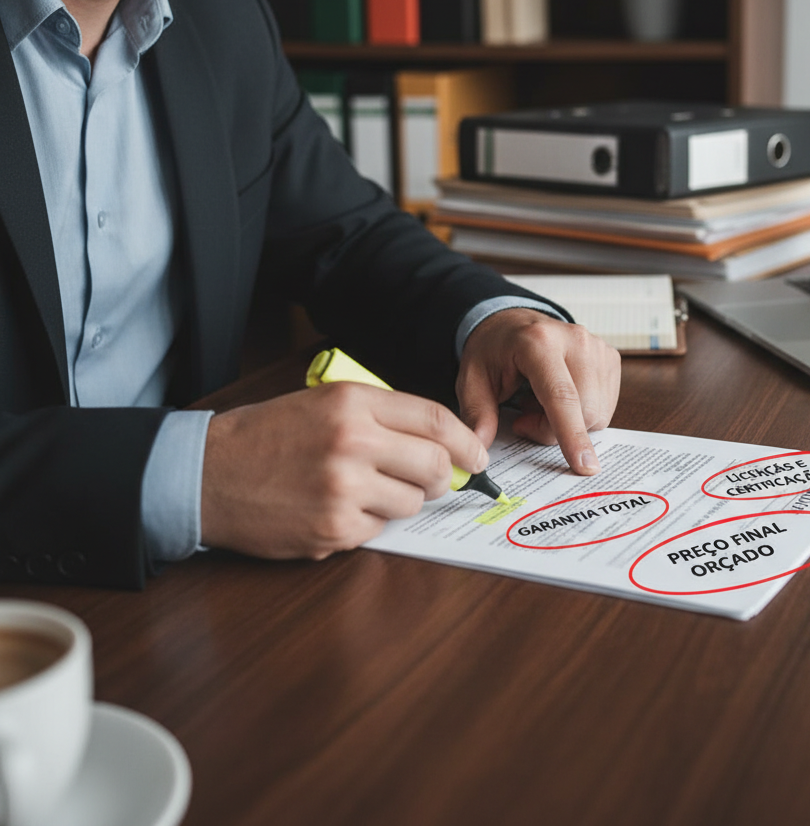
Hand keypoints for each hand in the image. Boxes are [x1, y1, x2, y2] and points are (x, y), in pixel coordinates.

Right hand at [200, 383, 488, 558]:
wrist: (206, 473)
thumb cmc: (266, 436)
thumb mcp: (325, 404)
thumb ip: (382, 418)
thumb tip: (441, 444)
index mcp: (353, 403)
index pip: (436, 420)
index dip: (466, 442)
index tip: (477, 456)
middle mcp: (353, 442)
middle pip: (435, 466)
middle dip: (443, 478)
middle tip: (433, 481)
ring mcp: (343, 489)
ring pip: (411, 504)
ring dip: (399, 502)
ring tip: (364, 491)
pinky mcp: (332, 529)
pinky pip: (377, 531)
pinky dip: (365, 524)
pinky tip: (335, 510)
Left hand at [457, 308, 620, 474]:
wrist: (513, 324)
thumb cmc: (494, 351)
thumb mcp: (472, 380)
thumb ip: (477, 414)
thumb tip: (480, 447)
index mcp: (538, 342)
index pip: (562, 395)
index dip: (571, 433)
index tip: (583, 466)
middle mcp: (575, 341)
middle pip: (584, 411)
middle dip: (554, 431)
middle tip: (524, 418)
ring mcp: (597, 348)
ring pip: (597, 413)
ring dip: (569, 423)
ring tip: (540, 402)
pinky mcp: (610, 358)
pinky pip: (604, 407)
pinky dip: (582, 414)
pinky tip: (560, 398)